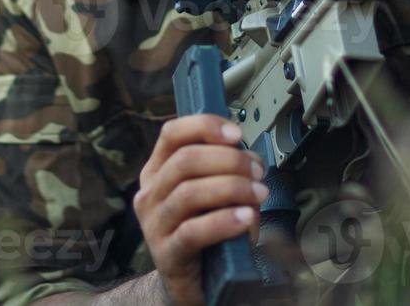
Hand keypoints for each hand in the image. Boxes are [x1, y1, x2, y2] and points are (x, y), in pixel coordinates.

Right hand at [134, 115, 266, 305]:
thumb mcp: (213, 193)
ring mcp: (154, 225)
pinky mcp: (167, 254)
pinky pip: (193, 232)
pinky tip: (246, 218)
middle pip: (184, 160)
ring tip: (259, 194)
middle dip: (229, 160)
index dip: (204, 127)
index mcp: (157, 171)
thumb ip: (225, 171)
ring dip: (232, 187)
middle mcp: (149, 194)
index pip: (171, 134)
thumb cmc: (206, 230)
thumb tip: (249, 157)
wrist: (192, 281)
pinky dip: (224, 221)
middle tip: (258, 171)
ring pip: (189, 193)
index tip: (236, 134)